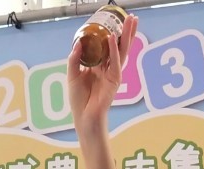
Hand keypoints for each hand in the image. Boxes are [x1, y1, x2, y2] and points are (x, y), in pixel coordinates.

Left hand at [67, 13, 136, 132]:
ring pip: (121, 51)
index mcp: (97, 65)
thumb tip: (78, 42)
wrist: (84, 117)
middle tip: (131, 17)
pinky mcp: (114, 80)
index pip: (107, 46)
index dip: (112, 33)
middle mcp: (107, 67)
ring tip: (131, 22)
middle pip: (118, 46)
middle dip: (125, 31)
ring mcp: (112, 73)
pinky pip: (114, 62)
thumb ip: (74, 59)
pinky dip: (114, 50)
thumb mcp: (72, 75)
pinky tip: (113, 38)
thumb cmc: (78, 100)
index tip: (114, 21)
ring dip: (126, 36)